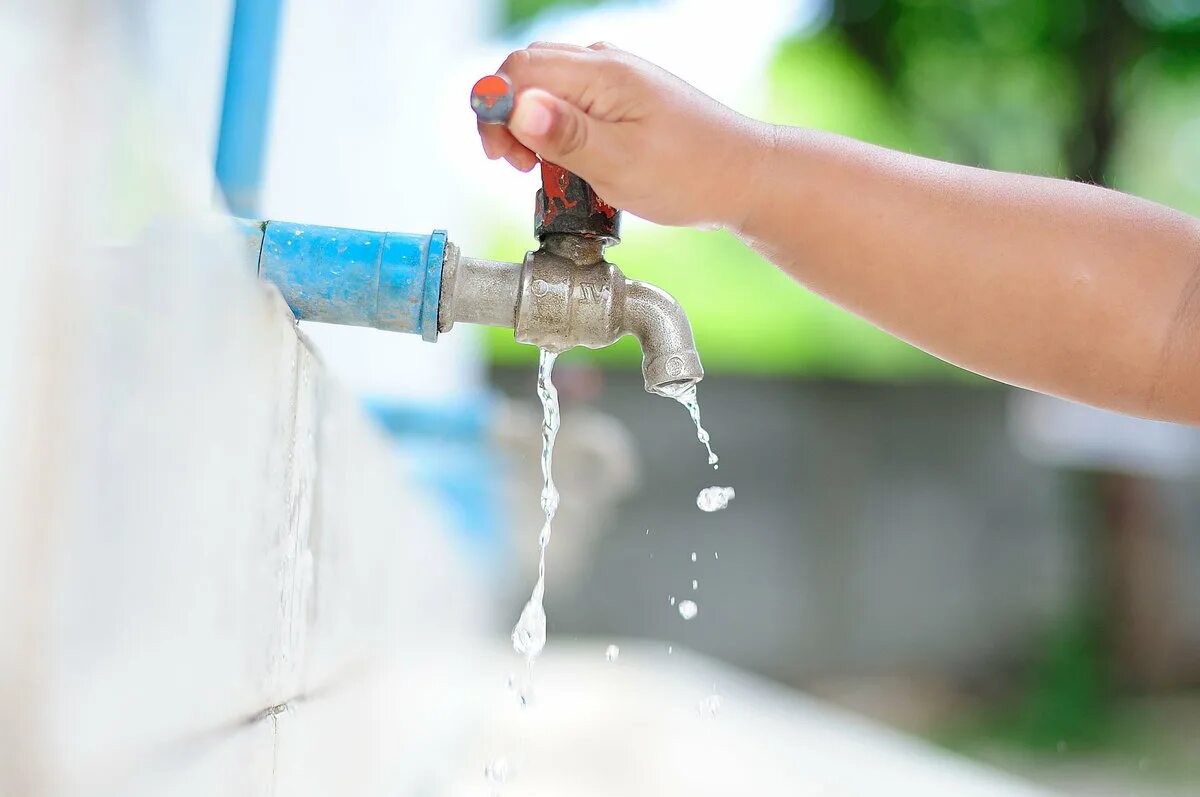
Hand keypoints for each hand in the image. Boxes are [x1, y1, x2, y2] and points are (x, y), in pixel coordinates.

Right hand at [478, 42, 771, 229]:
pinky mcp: (622, 98)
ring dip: (532, 125)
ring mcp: (615, 78)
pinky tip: (569, 161)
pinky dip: (556, 129)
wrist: (744, 177)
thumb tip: (517, 107)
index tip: (503, 156)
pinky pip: (571, 101)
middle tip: (520, 166)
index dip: (496, 111)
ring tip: (543, 168)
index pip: (518, 70)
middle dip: (509, 117)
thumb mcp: (619, 163)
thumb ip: (564, 135)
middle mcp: (605, 63)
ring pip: (547, 87)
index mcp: (601, 73)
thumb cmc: (689, 174)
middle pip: (526, 72)